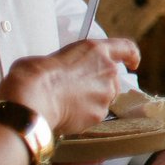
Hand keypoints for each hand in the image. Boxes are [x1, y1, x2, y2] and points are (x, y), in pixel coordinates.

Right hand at [0, 37, 139, 135]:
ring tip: (65, 103)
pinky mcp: (100, 114)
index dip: (131, 55)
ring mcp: (106, 94)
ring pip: (103, 99)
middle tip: (74, 90)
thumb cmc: (33, 76)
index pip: (125, 48)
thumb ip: (65, 63)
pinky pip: (94, 115)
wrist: (31, 99)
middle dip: (97, 86)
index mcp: (95, 50)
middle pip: (112, 80)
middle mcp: (107, 70)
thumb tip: (57, 73)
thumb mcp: (49, 57)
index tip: (133, 62)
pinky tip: (65, 114)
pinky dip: (83, 116)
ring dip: (90, 101)